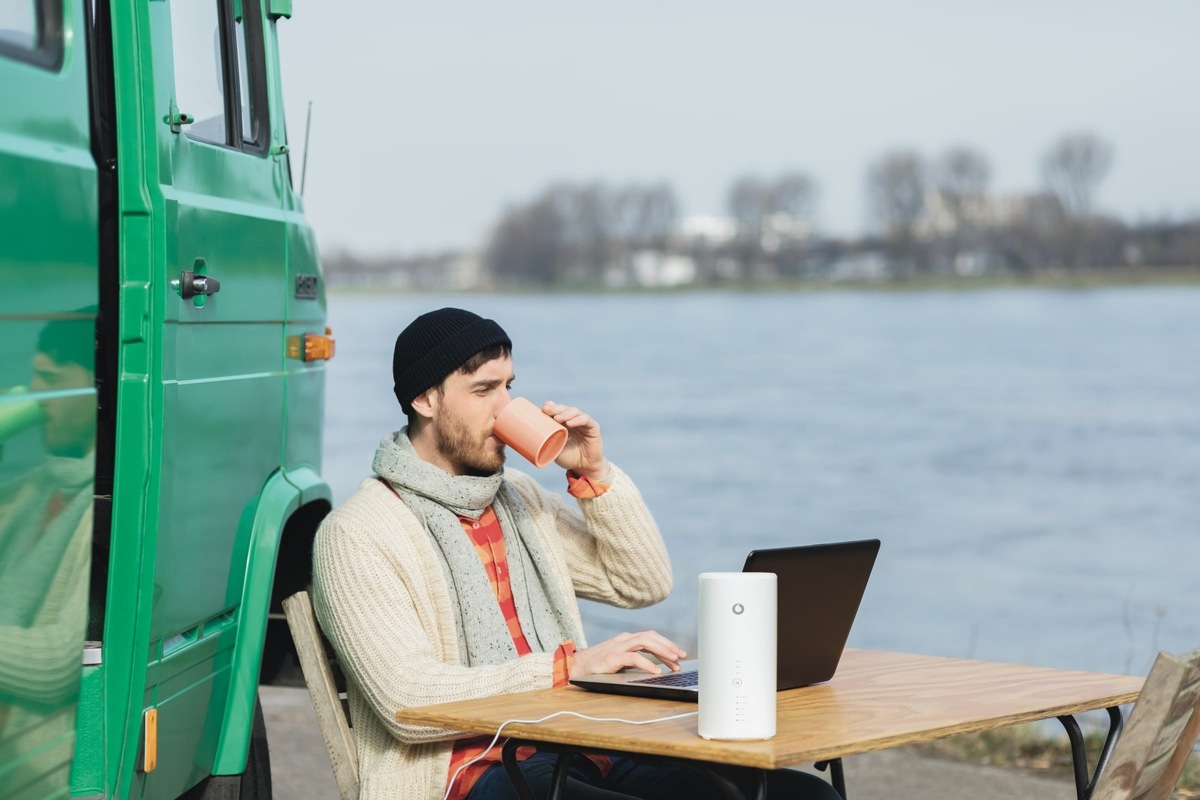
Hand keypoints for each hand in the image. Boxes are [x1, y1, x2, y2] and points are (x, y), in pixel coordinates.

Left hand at [542, 401, 608, 477]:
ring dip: (565, 413)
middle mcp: (572, 419)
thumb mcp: (554, 451)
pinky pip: (586, 420)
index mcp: (562, 422)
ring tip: (557, 418)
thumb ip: (546, 445)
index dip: (549, 407)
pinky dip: (578, 420)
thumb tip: (526, 442)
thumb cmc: (568, 458)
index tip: (542, 409)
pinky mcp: (593, 427)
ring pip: (574, 411)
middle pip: (563, 408)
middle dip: (555, 408)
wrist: (584, 468)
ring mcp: (583, 422)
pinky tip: (571, 423)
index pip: (555, 410)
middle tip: (547, 411)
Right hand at [569, 631, 687, 678]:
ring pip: (645, 641)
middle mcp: (624, 639)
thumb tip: (656, 667)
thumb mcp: (620, 660)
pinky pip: (634, 657)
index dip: (666, 645)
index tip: (679, 656)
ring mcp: (618, 646)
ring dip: (662, 650)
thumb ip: (635, 659)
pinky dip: (647, 664)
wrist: (576, 667)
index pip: (651, 637)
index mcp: (627, 639)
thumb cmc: (599, 666)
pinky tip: (656, 671)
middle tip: (682, 657)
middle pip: (651, 636)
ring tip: (673, 661)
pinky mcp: (613, 657)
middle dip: (668, 645)